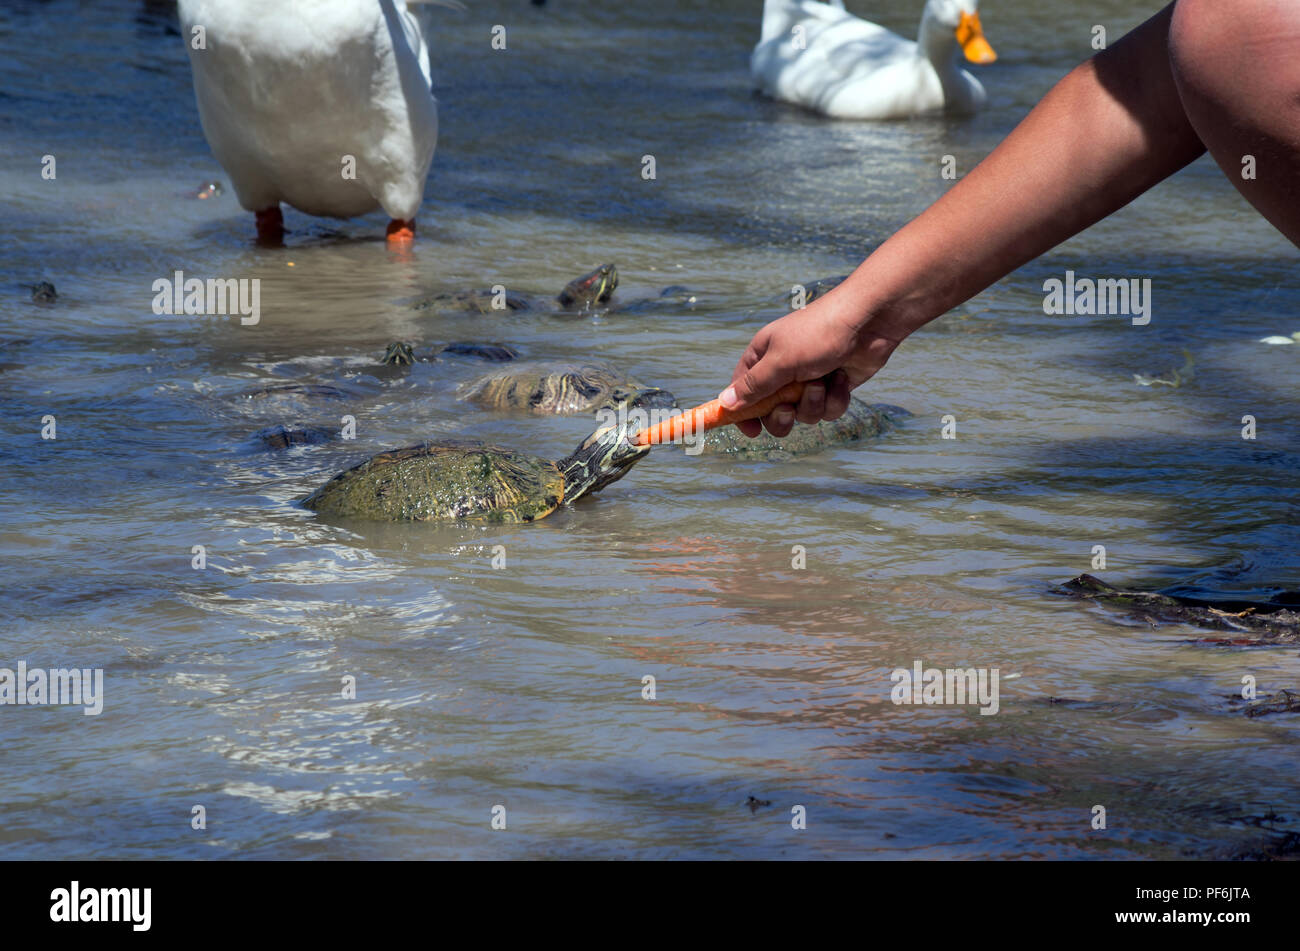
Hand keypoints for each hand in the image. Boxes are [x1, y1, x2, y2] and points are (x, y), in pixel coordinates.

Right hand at [719, 290, 907, 437]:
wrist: (869, 321)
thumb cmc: (819, 333)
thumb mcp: (780, 360)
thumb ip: (753, 385)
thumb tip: (725, 403)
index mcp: (764, 357)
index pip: (743, 390)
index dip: (744, 413)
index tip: (751, 431)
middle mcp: (784, 369)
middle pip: (772, 411)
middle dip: (782, 415)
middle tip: (788, 409)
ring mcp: (810, 379)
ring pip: (803, 413)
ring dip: (814, 403)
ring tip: (822, 381)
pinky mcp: (834, 386)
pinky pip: (828, 410)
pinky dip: (835, 398)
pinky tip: (842, 378)